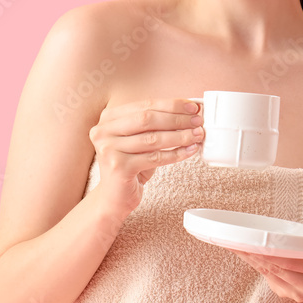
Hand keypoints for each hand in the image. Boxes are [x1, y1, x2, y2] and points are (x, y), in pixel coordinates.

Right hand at [89, 98, 203, 215]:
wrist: (114, 197)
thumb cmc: (130, 166)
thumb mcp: (139, 139)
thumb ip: (156, 124)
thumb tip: (188, 112)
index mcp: (109, 118)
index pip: (145, 105)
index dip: (171, 105)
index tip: (192, 107)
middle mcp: (104, 131)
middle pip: (148, 119)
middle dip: (177, 119)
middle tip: (198, 121)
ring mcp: (109, 149)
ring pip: (153, 138)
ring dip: (180, 136)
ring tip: (197, 135)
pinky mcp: (119, 167)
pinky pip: (155, 158)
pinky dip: (176, 154)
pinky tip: (190, 150)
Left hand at [229, 225, 302, 302]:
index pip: (295, 261)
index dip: (275, 252)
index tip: (258, 240)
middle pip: (280, 269)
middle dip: (259, 255)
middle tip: (241, 240)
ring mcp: (298, 294)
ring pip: (271, 274)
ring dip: (253, 260)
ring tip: (237, 244)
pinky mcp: (285, 294)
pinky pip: (267, 278)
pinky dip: (254, 264)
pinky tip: (243, 252)